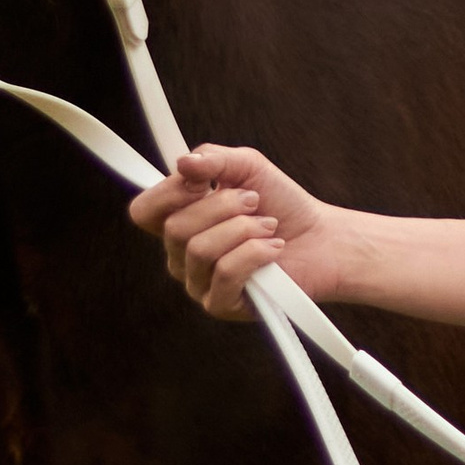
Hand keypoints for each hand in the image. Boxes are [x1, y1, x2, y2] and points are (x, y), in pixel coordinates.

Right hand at [127, 144, 351, 321]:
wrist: (321, 239)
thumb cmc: (281, 204)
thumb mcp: (247, 167)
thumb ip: (214, 159)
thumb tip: (183, 163)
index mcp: (179, 221)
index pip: (143, 212)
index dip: (168, 192)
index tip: (204, 180)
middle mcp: (181, 255)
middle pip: (175, 228)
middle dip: (222, 207)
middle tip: (254, 202)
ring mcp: (198, 283)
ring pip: (200, 250)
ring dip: (244, 229)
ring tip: (268, 226)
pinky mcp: (220, 304)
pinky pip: (225, 273)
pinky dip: (256, 253)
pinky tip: (273, 248)